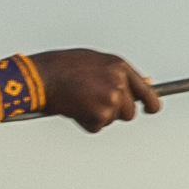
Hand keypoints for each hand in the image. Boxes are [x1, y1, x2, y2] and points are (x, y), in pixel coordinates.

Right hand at [35, 48, 158, 131]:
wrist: (37, 77)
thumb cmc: (60, 67)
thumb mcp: (95, 62)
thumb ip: (119, 74)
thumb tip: (147, 84)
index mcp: (119, 67)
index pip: (147, 91)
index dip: (151, 104)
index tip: (150, 109)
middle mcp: (119, 82)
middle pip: (129, 111)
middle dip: (115, 112)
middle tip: (92, 104)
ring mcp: (111, 99)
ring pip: (112, 119)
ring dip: (97, 116)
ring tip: (78, 100)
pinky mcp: (99, 115)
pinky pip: (96, 126)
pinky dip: (84, 122)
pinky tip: (72, 107)